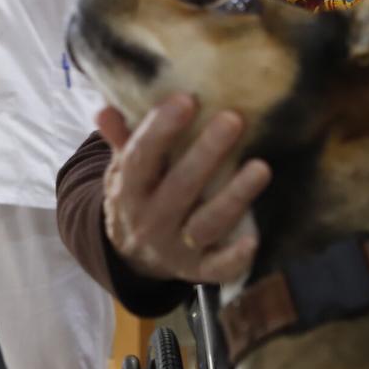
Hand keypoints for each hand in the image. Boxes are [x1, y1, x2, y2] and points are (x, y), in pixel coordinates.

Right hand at [97, 95, 270, 284]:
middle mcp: (150, 221)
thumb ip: (121, 139)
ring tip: (261, 168)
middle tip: (233, 119)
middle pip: (179, 187)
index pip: (141, 159)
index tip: (186, 99)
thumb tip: (106, 109)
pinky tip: (254, 240)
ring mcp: (176, 248)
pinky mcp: (198, 270)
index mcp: (128, 192)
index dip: (160, 129)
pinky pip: (217, 269)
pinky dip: (234, 258)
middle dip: (206, 153)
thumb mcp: (122, 170)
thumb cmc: (138, 196)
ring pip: (206, 224)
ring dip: (234, 197)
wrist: (133, 256)